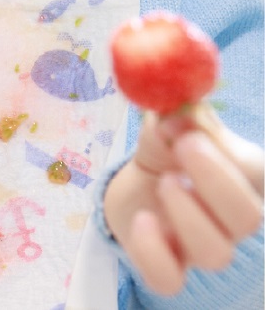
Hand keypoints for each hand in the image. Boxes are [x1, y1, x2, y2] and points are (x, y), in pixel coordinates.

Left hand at [103, 104, 263, 294]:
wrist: (138, 183)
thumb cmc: (167, 149)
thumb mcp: (169, 125)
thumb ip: (177, 116)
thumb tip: (177, 112)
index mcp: (244, 176)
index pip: (256, 174)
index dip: (224, 154)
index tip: (189, 129)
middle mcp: (231, 218)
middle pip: (247, 219)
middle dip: (215, 183)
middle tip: (183, 149)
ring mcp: (200, 245)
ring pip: (215, 254)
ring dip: (187, 216)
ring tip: (163, 183)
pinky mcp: (167, 266)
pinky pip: (169, 279)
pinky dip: (153, 253)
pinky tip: (142, 221)